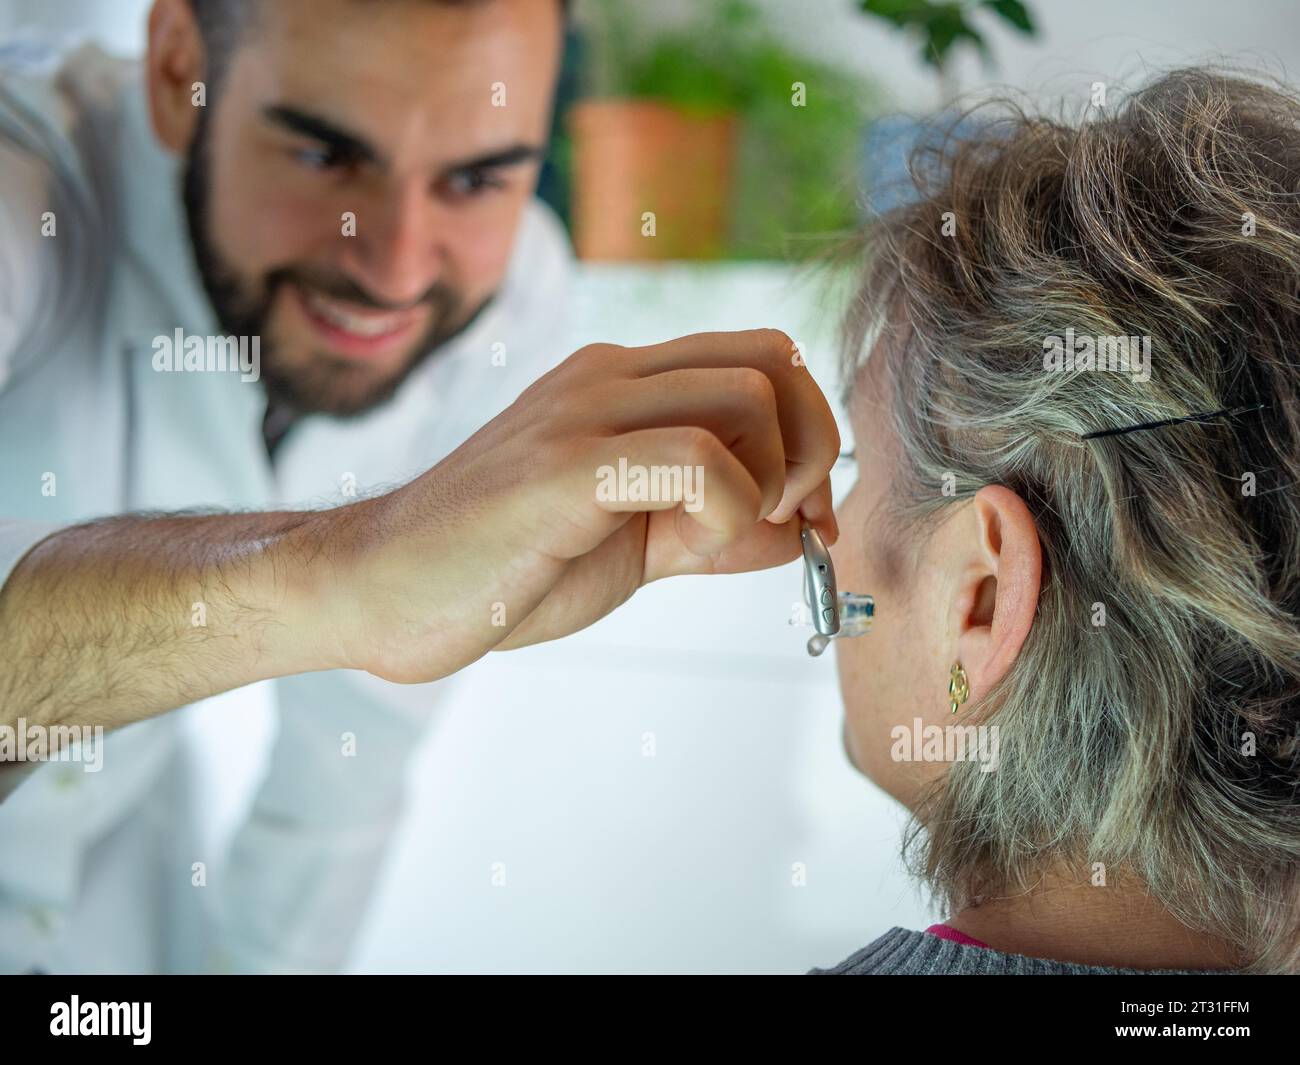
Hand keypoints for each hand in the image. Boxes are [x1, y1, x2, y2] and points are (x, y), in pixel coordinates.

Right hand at [320, 329, 840, 682]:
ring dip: (769, 482)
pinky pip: (697, 460)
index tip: (799, 517)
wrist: (374, 589)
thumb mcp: (630, 549)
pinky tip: (683, 551)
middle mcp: (607, 378)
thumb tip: (802, 530)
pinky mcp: (564, 465)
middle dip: (811, 449)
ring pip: (749, 397)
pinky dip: (728, 514)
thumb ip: (713, 531)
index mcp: (621, 386)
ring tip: (712, 542)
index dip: (809, 432)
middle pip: (774, 359)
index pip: (761, 357)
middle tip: (783, 526)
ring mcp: (583, 412)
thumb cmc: (495, 568)